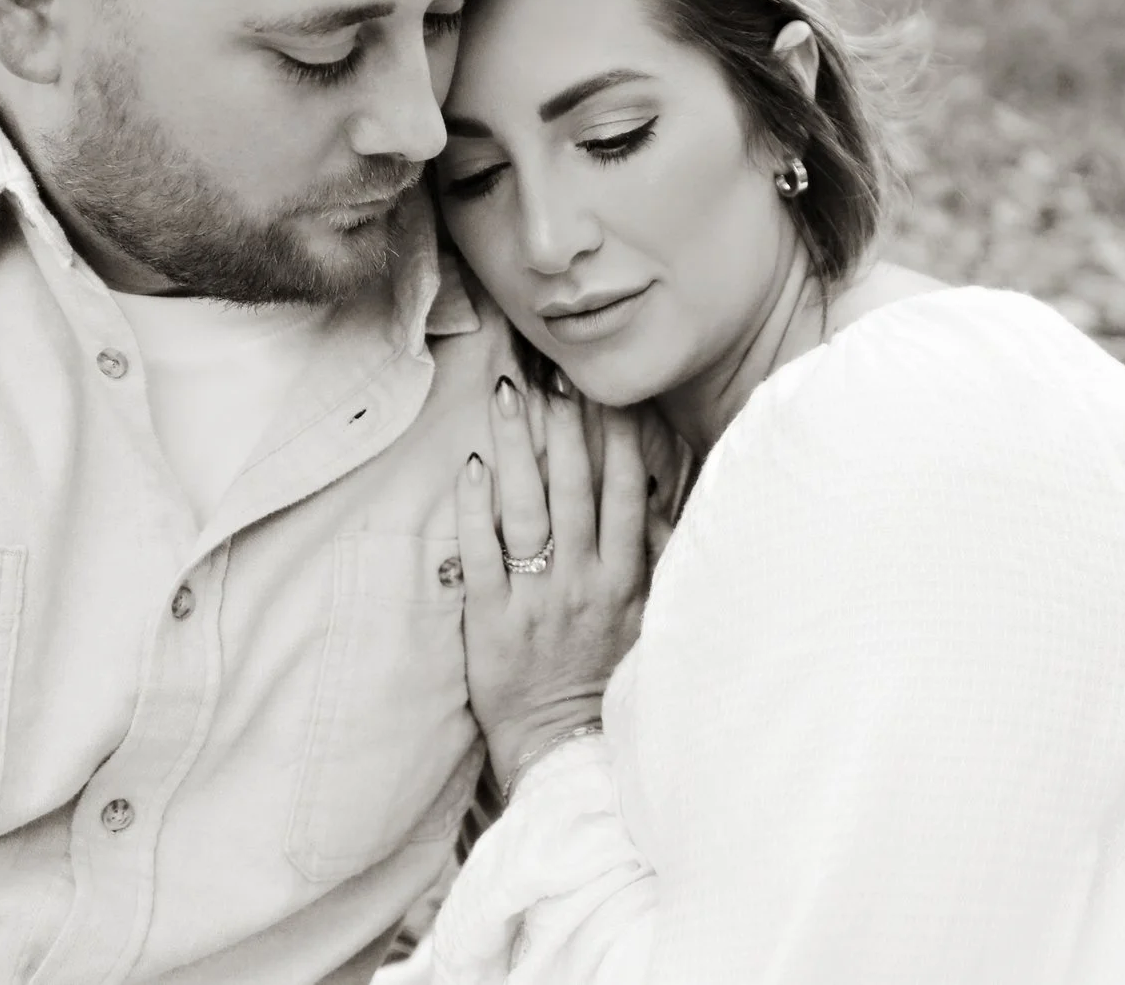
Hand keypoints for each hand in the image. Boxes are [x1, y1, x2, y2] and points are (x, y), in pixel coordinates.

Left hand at [456, 375, 652, 791]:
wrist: (565, 750)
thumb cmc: (608, 682)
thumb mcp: (651, 621)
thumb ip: (653, 558)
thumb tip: (646, 492)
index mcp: (626, 579)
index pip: (622, 492)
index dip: (615, 437)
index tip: (607, 391)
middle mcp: (584, 582)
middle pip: (572, 487)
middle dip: (561, 426)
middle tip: (549, 373)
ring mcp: (536, 600)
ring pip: (525, 509)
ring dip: (516, 448)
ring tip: (505, 396)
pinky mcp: (491, 622)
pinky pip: (481, 555)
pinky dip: (475, 509)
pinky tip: (471, 467)